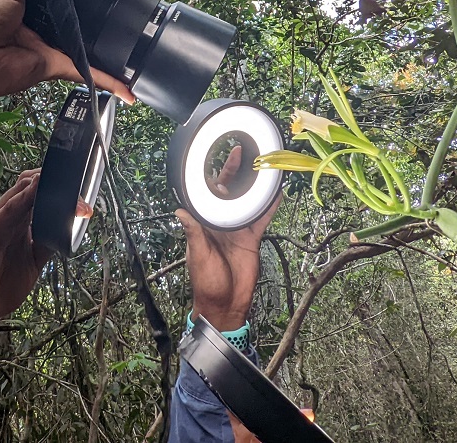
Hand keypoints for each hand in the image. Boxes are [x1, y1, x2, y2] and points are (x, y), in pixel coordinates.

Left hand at [0, 0, 133, 103]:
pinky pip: (85, 71)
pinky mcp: (56, 66)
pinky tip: (126, 87)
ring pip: (86, 49)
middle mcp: (42, 29)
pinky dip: (106, 80)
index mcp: (29, 8)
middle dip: (97, 21)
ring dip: (107, 54)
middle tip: (125, 13)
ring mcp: (51, 48)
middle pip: (76, 23)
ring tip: (134, 51)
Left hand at [176, 147, 280, 330]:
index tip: (208, 160)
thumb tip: (179, 211)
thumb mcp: (198, 256)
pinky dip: (269, 205)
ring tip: (258, 164)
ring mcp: (237, 228)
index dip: (206, 179)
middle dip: (231, 171)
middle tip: (237, 151)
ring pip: (245, 200)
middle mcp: (220, 222)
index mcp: (203, 224)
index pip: (204, 196)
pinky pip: (261, 217)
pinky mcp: (252, 237)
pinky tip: (276, 192)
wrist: (226, 305)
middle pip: (226, 192)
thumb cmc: (206, 282)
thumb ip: (193, 233)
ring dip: (251, 184)